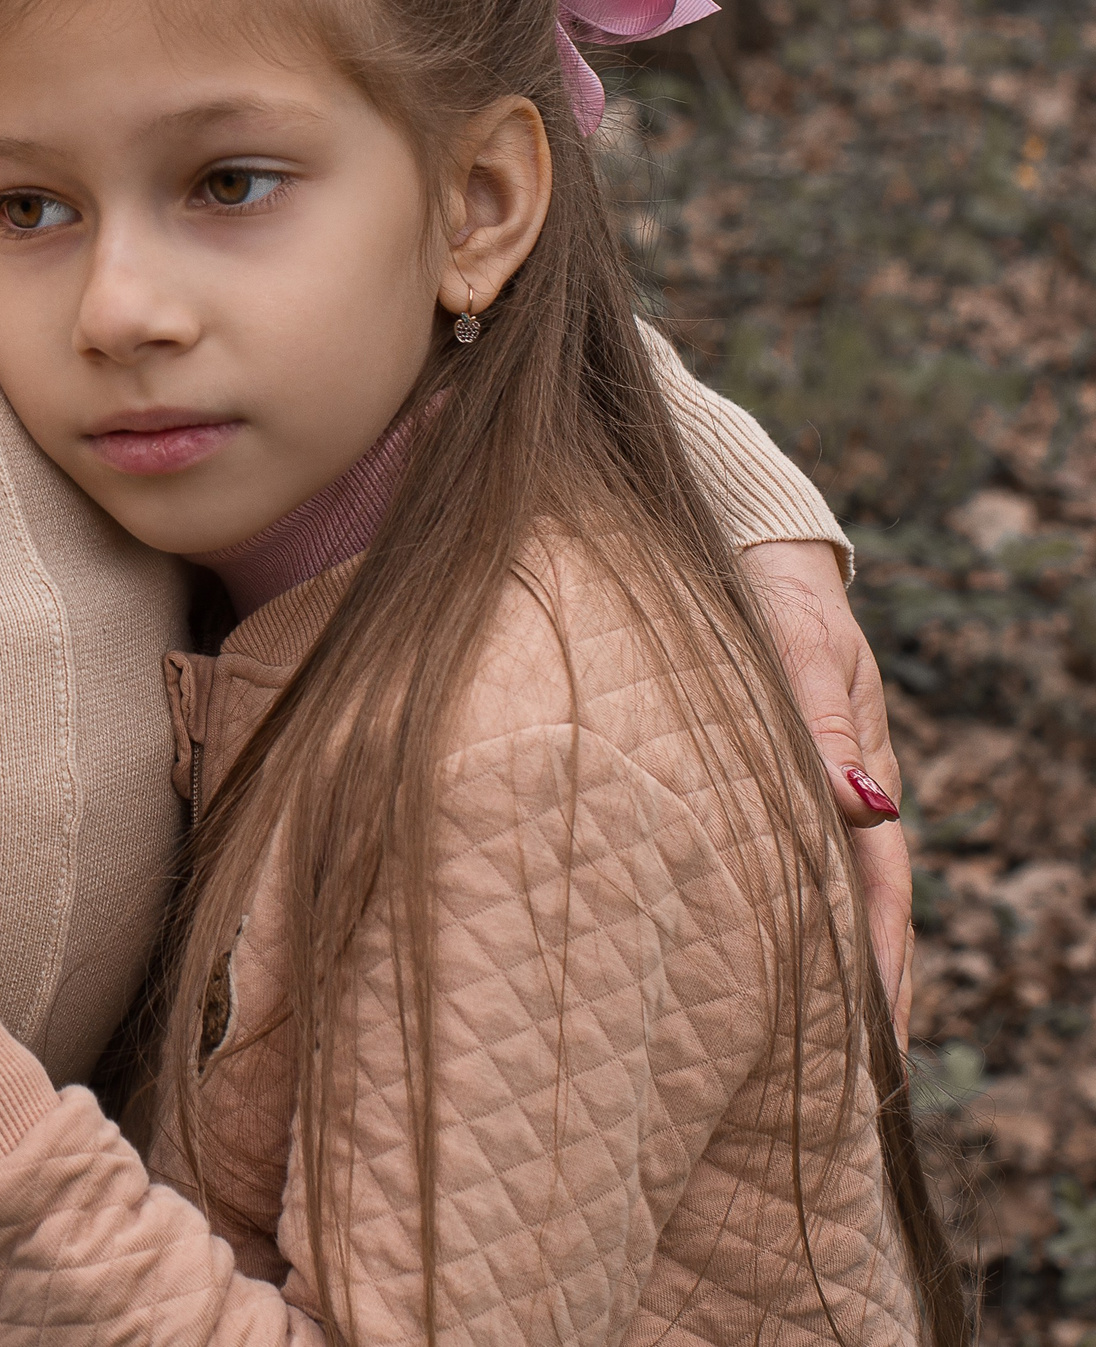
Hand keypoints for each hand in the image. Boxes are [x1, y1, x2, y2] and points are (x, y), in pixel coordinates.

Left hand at [740, 539, 912, 1039]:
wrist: (751, 554)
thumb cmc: (772, 601)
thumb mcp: (801, 658)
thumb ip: (825, 733)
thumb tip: (864, 810)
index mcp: (864, 778)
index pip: (880, 889)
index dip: (882, 964)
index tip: (877, 1038)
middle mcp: (843, 795)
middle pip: (860, 909)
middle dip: (862, 989)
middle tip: (849, 1079)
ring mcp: (808, 791)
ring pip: (821, 891)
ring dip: (820, 961)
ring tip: (807, 1043)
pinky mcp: (768, 779)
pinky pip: (782, 861)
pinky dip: (782, 913)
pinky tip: (760, 953)